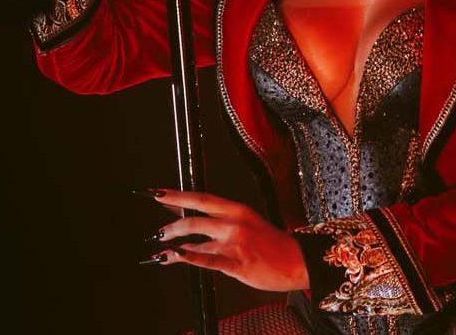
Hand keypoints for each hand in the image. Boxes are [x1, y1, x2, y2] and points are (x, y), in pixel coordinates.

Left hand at [141, 189, 309, 291]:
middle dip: (171, 225)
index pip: (201, 198)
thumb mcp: (248, 226)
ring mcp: (236, 243)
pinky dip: (190, 258)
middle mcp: (235, 223)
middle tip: (158, 232)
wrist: (298, 260)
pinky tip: (176, 256)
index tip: (157, 193)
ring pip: (198, 239)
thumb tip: (192, 229)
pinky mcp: (238, 263)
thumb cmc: (273, 245)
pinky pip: (209, 260)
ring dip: (175, 244)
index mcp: (238, 210)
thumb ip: (221, 228)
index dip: (177, 195)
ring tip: (162, 250)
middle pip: (195, 218)